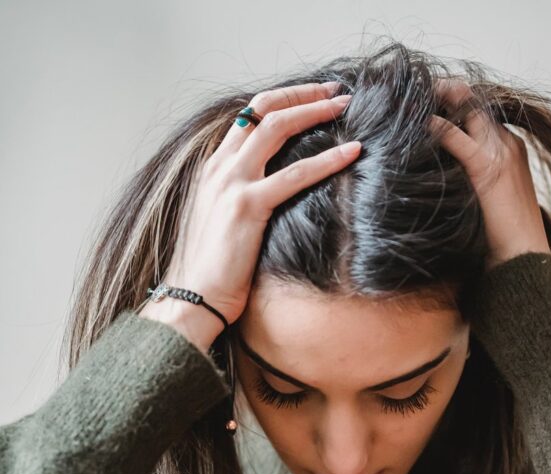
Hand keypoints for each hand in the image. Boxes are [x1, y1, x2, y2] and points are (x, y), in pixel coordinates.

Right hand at [140, 81, 359, 351]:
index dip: (283, 101)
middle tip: (337, 93)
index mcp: (214, 169)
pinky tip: (352, 153)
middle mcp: (220, 168)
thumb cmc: (213, 272)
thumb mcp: (224, 224)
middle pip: (263, 110)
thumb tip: (275, 196)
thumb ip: (243, 200)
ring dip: (315, 112)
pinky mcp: (247, 207)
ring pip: (277, 129)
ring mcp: (231, 184)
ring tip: (347, 108)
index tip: (314, 98)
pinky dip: (327, 160)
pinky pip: (294, 175)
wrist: (193, 298)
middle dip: (303, 95)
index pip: (249, 117)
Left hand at [429, 80, 550, 272]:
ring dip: (440, 100)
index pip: (483, 113)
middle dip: (447, 92)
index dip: (458, 102)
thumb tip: (446, 177)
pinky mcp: (488, 168)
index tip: (434, 98)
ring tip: (414, 95)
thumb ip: (474, 180)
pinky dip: (437, 127)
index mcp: (512, 149)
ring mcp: (501, 153)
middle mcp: (509, 144)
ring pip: (468, 112)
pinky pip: (458, 138)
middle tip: (419, 87)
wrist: (524, 256)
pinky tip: (419, 122)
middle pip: (476, 104)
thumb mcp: (490, 199)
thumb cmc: (504, 237)